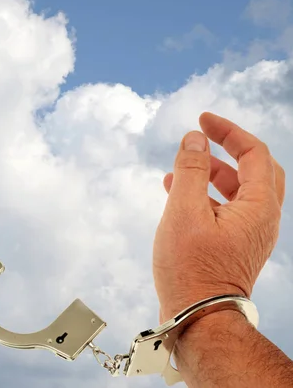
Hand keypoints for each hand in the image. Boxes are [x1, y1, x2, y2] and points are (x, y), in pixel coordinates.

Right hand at [153, 112, 284, 322]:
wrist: (197, 317)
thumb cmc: (190, 269)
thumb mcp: (184, 211)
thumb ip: (190, 170)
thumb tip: (194, 139)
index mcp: (259, 207)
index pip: (254, 153)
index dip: (228, 131)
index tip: (202, 120)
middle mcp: (261, 219)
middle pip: (254, 170)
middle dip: (226, 150)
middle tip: (201, 136)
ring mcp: (249, 234)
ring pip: (237, 191)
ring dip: (211, 174)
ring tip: (179, 167)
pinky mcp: (233, 246)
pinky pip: (225, 209)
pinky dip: (204, 195)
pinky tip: (176, 194)